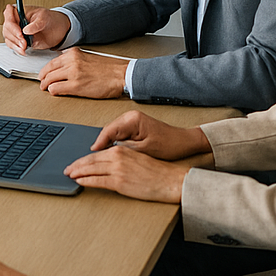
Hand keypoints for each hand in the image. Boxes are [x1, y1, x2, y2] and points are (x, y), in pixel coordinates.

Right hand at [2, 5, 69, 51]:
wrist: (55, 29)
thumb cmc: (48, 19)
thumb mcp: (44, 17)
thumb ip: (36, 24)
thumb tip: (26, 30)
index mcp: (19, 11)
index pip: (8, 14)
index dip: (12, 23)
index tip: (20, 31)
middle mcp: (15, 20)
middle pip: (7, 28)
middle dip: (15, 36)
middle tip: (24, 41)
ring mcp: (15, 31)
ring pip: (8, 37)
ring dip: (16, 44)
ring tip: (25, 46)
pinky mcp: (18, 40)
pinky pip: (12, 45)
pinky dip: (17, 49)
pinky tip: (23, 50)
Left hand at [38, 48, 127, 98]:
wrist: (122, 75)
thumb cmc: (109, 69)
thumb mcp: (87, 58)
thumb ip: (74, 61)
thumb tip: (62, 69)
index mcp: (73, 54)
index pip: (52, 62)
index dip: (45, 70)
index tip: (43, 75)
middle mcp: (71, 61)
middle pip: (48, 71)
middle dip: (43, 79)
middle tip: (42, 83)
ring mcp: (73, 73)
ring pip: (49, 79)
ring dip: (46, 86)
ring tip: (47, 89)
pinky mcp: (76, 85)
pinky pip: (56, 89)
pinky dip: (53, 91)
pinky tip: (55, 92)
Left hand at [64, 145, 189, 202]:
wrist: (170, 180)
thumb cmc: (156, 172)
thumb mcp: (136, 158)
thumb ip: (121, 159)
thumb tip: (107, 164)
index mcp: (121, 150)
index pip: (96, 155)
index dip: (83, 159)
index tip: (76, 163)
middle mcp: (117, 157)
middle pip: (90, 161)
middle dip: (76, 165)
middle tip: (67, 169)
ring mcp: (117, 170)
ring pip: (90, 170)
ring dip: (77, 172)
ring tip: (70, 175)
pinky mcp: (119, 182)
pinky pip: (97, 181)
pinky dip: (86, 181)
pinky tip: (79, 182)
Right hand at [92, 110, 210, 160]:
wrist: (184, 142)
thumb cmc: (169, 145)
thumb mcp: (144, 150)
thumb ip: (124, 149)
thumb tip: (106, 152)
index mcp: (132, 119)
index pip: (108, 131)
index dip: (99, 143)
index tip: (91, 154)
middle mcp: (130, 117)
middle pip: (108, 131)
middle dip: (99, 144)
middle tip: (91, 158)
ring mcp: (132, 120)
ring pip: (112, 133)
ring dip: (106, 144)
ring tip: (98, 157)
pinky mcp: (134, 126)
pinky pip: (119, 134)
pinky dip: (114, 143)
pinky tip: (111, 152)